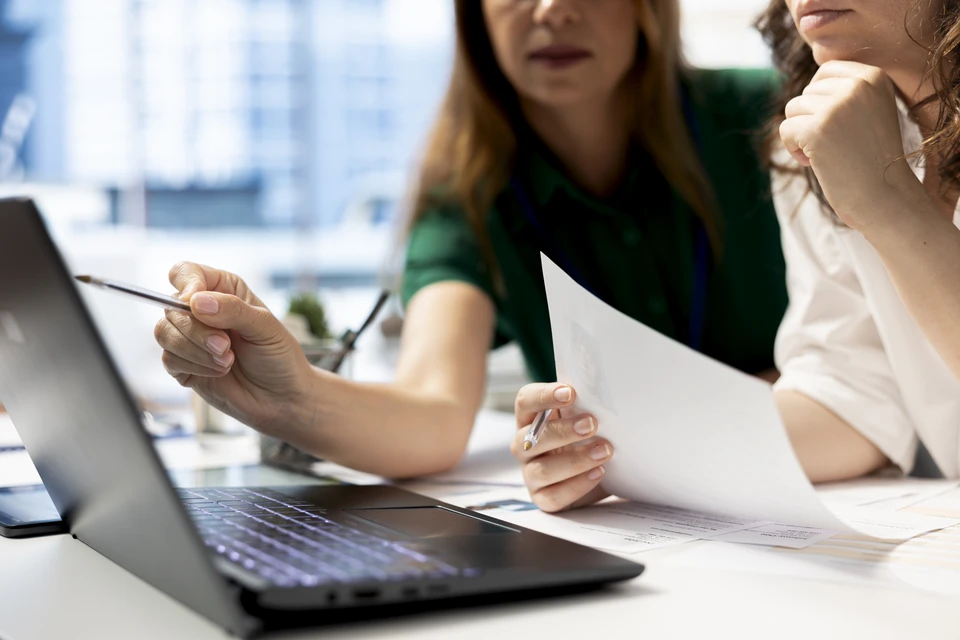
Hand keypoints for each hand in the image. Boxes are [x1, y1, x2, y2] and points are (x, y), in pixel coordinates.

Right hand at [154, 262, 311, 432]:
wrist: (282, 398)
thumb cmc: (279, 357)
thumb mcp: (266, 328)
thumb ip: (233, 310)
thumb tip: (197, 302)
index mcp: (223, 290)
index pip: (186, 273)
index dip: (186, 284)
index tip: (197, 304)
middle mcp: (202, 311)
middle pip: (171, 306)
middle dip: (198, 331)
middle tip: (225, 346)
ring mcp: (190, 338)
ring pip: (165, 333)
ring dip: (196, 351)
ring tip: (227, 361)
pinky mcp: (183, 365)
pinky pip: (169, 359)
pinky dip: (195, 367)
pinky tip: (219, 371)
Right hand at [511, 383, 611, 512]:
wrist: (596, 472)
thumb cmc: (584, 437)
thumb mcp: (581, 416)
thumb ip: (583, 404)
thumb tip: (600, 391)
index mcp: (529, 419)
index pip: (525, 402)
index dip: (543, 396)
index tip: (570, 393)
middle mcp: (524, 447)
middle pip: (531, 439)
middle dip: (563, 431)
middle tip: (591, 424)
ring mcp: (530, 474)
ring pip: (543, 470)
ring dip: (575, 460)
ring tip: (604, 451)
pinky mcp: (542, 498)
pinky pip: (554, 496)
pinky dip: (578, 485)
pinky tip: (599, 473)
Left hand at [779, 60, 921, 230]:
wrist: (883, 196)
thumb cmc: (872, 158)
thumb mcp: (870, 111)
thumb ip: (847, 91)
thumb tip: (812, 82)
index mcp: (874, 76)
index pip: (826, 70)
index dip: (820, 98)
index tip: (835, 123)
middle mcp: (857, 86)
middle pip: (807, 92)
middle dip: (811, 119)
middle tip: (834, 144)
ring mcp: (837, 107)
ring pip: (792, 109)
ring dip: (801, 134)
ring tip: (826, 153)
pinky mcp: (816, 129)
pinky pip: (785, 129)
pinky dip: (793, 149)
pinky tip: (815, 162)